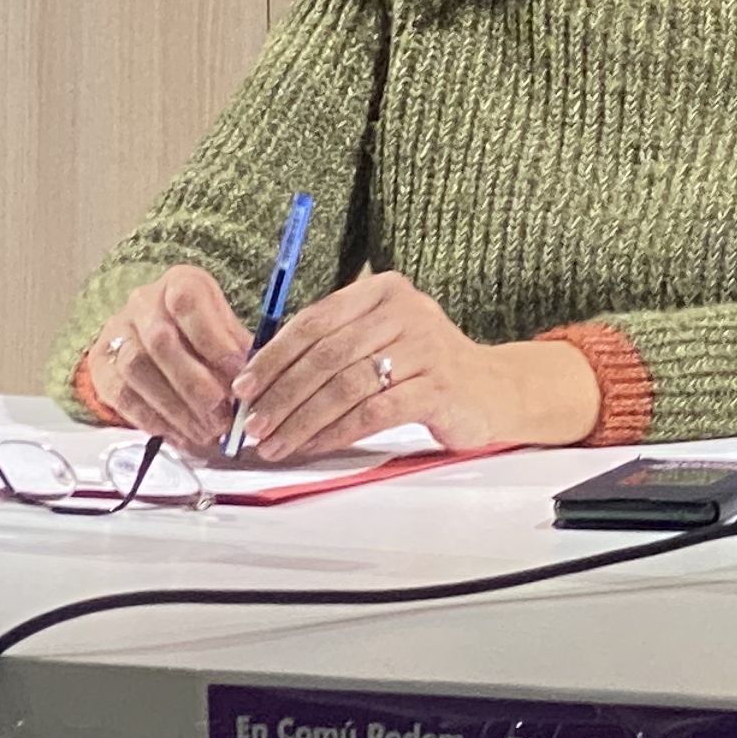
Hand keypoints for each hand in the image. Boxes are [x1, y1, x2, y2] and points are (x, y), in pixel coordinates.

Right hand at [86, 262, 253, 449]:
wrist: (149, 334)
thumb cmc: (199, 330)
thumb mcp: (225, 327)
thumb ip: (237, 350)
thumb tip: (255, 384)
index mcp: (179, 283)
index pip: (188, 303)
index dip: (214, 341)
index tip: (240, 374)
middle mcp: (142, 303)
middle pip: (160, 341)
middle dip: (194, 384)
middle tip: (221, 417)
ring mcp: (116, 333)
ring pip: (138, 370)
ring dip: (175, 407)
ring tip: (205, 432)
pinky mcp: (101, 366)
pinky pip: (123, 396)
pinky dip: (154, 420)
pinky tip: (180, 435)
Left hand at [230, 270, 599, 462]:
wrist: (492, 389)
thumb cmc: (422, 367)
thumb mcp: (379, 340)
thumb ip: (331, 346)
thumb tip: (260, 378)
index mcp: (383, 291)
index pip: (314, 321)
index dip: (273, 357)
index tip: (243, 387)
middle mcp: (405, 311)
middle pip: (326, 355)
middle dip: (281, 395)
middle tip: (253, 425)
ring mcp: (425, 347)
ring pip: (345, 386)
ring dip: (302, 420)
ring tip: (276, 443)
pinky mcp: (438, 386)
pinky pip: (374, 412)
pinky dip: (336, 432)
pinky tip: (315, 446)